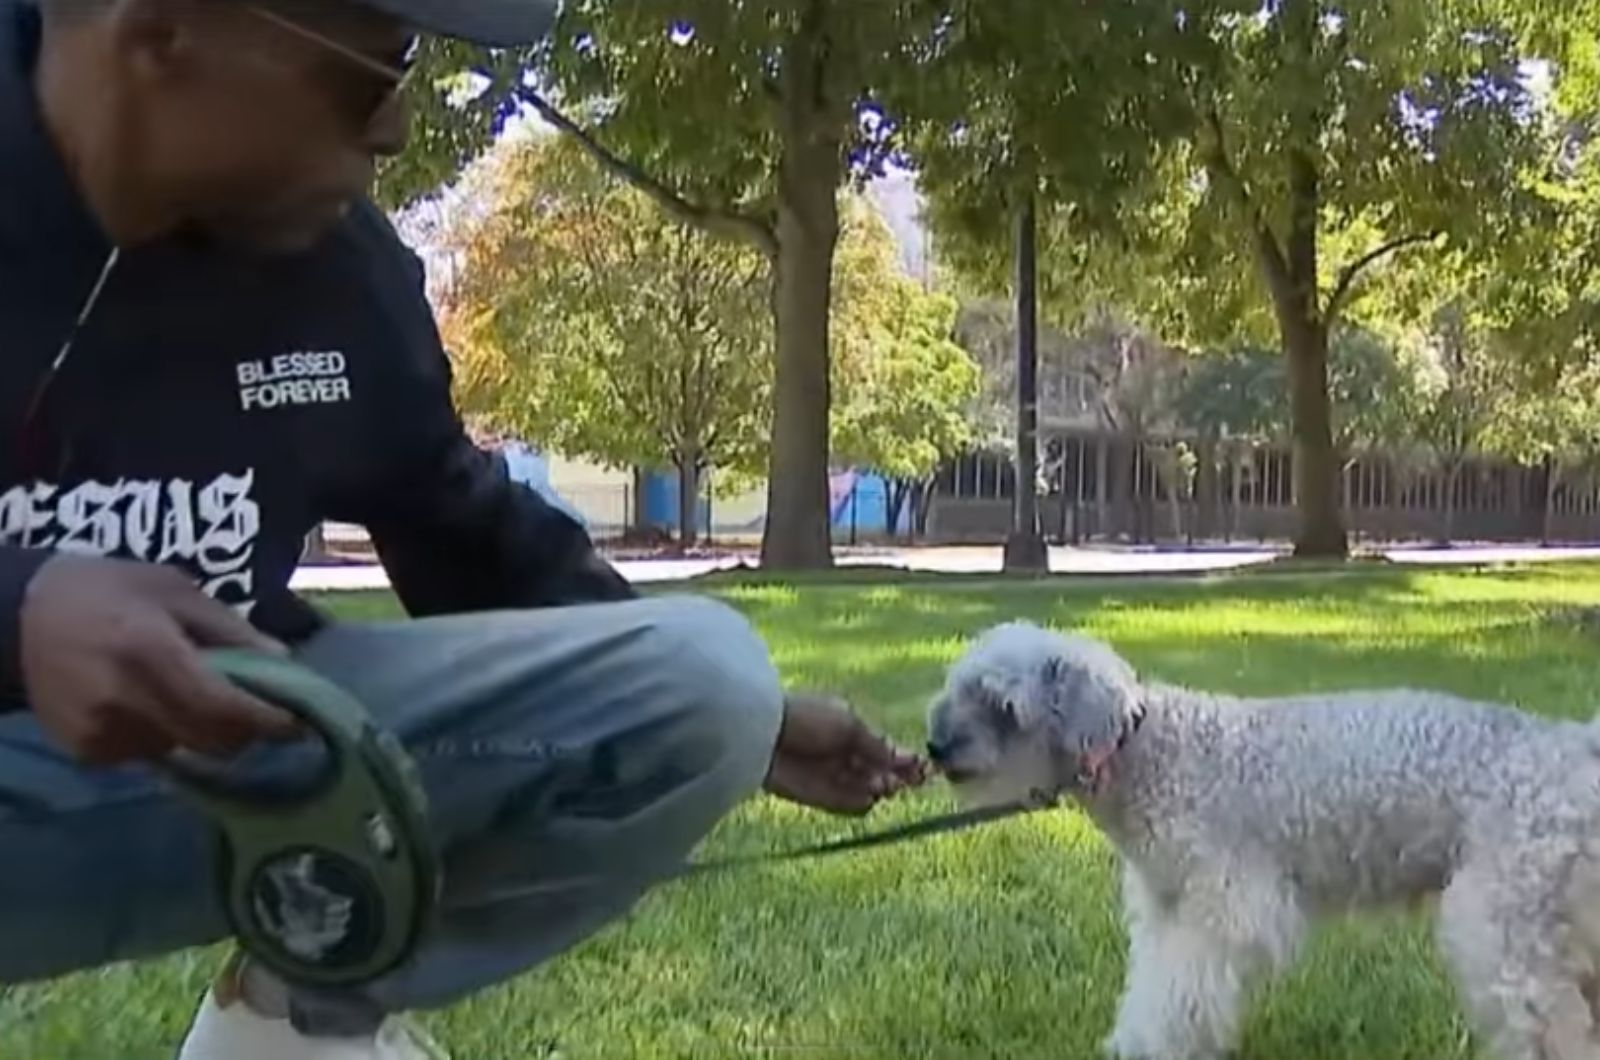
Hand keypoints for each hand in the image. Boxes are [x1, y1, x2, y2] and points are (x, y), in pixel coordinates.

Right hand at [20, 555, 299, 765]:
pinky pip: (151, 755)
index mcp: (149, 652)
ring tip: (191, 694)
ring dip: (205, 731)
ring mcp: (102, 733)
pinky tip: (150, 703)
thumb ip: (230, 629)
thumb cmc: (107, 592)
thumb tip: (285, 662)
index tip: (300, 723)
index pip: (224, 708)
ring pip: (185, 751)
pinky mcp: (88, 753)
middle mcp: (124, 701)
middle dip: (245, 730)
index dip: (268, 722)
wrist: (17, 618)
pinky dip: (168, 735)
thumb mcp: (174, 590)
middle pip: (212, 741)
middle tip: (258, 708)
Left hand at [763, 691, 930, 814]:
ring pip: (868, 790)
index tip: (926, 769)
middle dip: (896, 776)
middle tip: (906, 780)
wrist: (763, 735)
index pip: (887, 750)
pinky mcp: (820, 798)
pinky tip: (869, 797)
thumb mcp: (850, 726)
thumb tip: (910, 760)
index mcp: (853, 730)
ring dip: (879, 789)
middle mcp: (846, 755)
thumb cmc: (809, 719)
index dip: (906, 760)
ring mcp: (834, 778)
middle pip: (881, 772)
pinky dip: (861, 803)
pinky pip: (849, 806)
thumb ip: (878, 746)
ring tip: (881, 784)